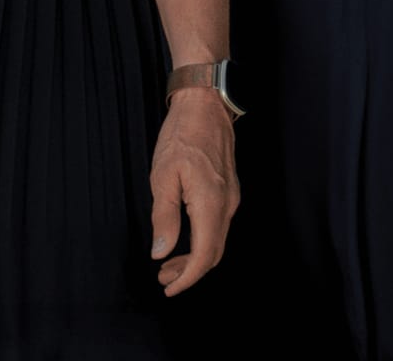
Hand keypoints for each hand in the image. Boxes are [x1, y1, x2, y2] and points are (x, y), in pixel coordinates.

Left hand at [149, 87, 238, 294]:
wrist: (205, 104)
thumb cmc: (182, 134)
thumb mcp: (163, 176)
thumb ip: (164, 218)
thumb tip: (161, 253)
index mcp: (211, 203)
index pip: (204, 256)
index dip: (187, 278)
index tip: (169, 288)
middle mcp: (227, 204)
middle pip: (214, 254)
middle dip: (189, 272)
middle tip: (163, 278)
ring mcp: (231, 197)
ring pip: (217, 241)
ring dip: (195, 258)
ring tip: (168, 264)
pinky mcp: (229, 190)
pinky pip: (219, 226)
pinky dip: (202, 241)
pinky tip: (184, 239)